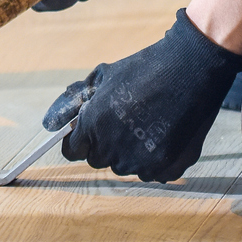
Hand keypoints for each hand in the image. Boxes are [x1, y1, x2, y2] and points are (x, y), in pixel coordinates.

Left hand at [44, 8, 241, 181]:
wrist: (191, 69)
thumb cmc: (144, 69)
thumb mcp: (102, 77)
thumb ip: (73, 103)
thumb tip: (50, 124)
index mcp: (94, 127)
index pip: (72, 151)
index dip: (80, 140)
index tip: (90, 131)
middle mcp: (114, 150)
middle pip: (99, 160)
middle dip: (106, 144)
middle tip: (125, 121)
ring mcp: (142, 162)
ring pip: (126, 167)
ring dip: (131, 152)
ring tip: (148, 124)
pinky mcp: (167, 169)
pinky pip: (152, 173)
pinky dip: (156, 160)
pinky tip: (165, 134)